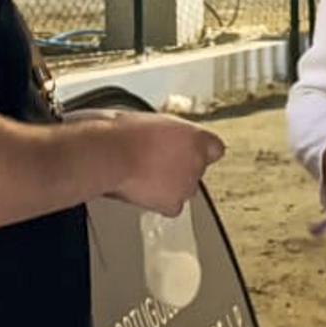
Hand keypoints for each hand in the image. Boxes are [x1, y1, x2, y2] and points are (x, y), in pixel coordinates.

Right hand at [107, 112, 224, 214]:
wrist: (111, 153)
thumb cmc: (123, 133)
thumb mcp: (152, 120)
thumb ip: (169, 132)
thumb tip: (164, 135)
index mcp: (196, 136)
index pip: (214, 148)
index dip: (198, 150)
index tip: (186, 150)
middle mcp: (197, 161)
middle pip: (197, 169)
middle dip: (181, 168)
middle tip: (157, 162)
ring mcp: (187, 184)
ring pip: (186, 189)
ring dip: (172, 184)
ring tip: (146, 176)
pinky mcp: (174, 203)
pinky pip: (173, 206)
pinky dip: (162, 202)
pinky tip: (146, 192)